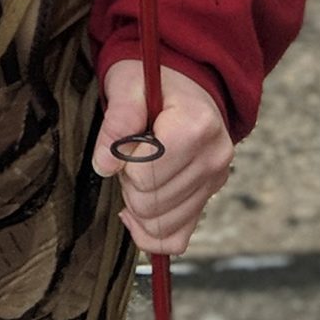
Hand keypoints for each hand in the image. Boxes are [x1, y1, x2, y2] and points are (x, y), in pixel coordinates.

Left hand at [92, 61, 232, 256]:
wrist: (185, 80)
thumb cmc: (154, 80)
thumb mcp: (128, 84)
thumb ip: (116, 122)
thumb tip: (104, 166)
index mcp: (196, 126)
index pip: (146, 173)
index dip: (124, 161)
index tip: (127, 138)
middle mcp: (214, 158)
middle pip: (151, 203)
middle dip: (128, 183)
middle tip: (130, 153)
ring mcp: (216, 181)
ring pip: (161, 225)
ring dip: (138, 204)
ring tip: (140, 170)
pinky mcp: (209, 197)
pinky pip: (177, 239)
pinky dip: (151, 232)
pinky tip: (137, 209)